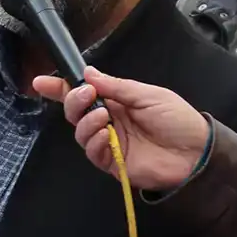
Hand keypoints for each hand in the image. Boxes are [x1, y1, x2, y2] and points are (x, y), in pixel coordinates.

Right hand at [32, 65, 209, 191]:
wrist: (196, 152)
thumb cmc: (177, 119)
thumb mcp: (148, 95)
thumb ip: (116, 86)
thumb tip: (88, 72)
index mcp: (118, 101)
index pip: (84, 93)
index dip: (61, 88)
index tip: (41, 81)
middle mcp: (110, 121)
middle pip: (76, 112)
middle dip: (73, 101)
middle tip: (86, 95)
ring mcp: (110, 143)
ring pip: (81, 133)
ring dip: (86, 122)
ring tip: (104, 117)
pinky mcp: (114, 164)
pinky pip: (93, 153)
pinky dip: (94, 142)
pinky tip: (106, 135)